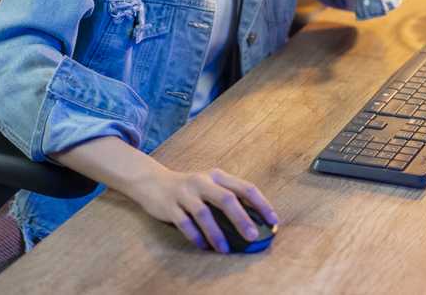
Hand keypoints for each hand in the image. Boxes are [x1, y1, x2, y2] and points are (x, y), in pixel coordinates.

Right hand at [128, 165, 278, 252]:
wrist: (152, 181)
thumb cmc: (189, 188)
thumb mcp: (210, 185)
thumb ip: (229, 197)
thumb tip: (254, 222)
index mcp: (218, 176)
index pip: (245, 188)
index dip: (261, 204)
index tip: (273, 221)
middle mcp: (202, 181)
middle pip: (226, 199)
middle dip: (241, 219)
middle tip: (252, 236)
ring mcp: (185, 193)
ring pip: (203, 213)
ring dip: (216, 232)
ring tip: (225, 249)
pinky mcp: (169, 206)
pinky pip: (184, 223)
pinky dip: (195, 235)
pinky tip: (203, 246)